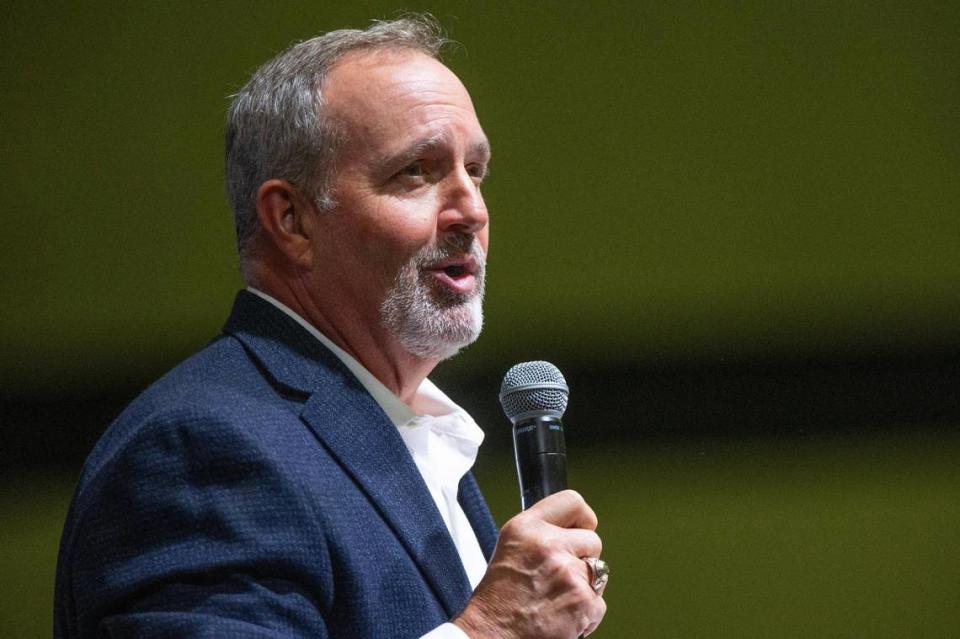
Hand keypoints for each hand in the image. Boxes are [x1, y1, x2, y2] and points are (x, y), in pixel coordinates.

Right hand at [454, 490, 605, 638]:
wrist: (493, 635)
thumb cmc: (498, 599)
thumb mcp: (511, 548)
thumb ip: (540, 533)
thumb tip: (571, 529)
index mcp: (527, 528)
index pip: (572, 501)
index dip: (582, 518)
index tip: (581, 529)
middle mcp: (548, 545)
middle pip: (593, 541)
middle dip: (583, 558)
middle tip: (559, 575)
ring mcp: (568, 573)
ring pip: (598, 573)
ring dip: (584, 586)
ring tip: (556, 598)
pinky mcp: (583, 601)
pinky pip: (599, 602)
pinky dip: (586, 613)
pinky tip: (562, 615)